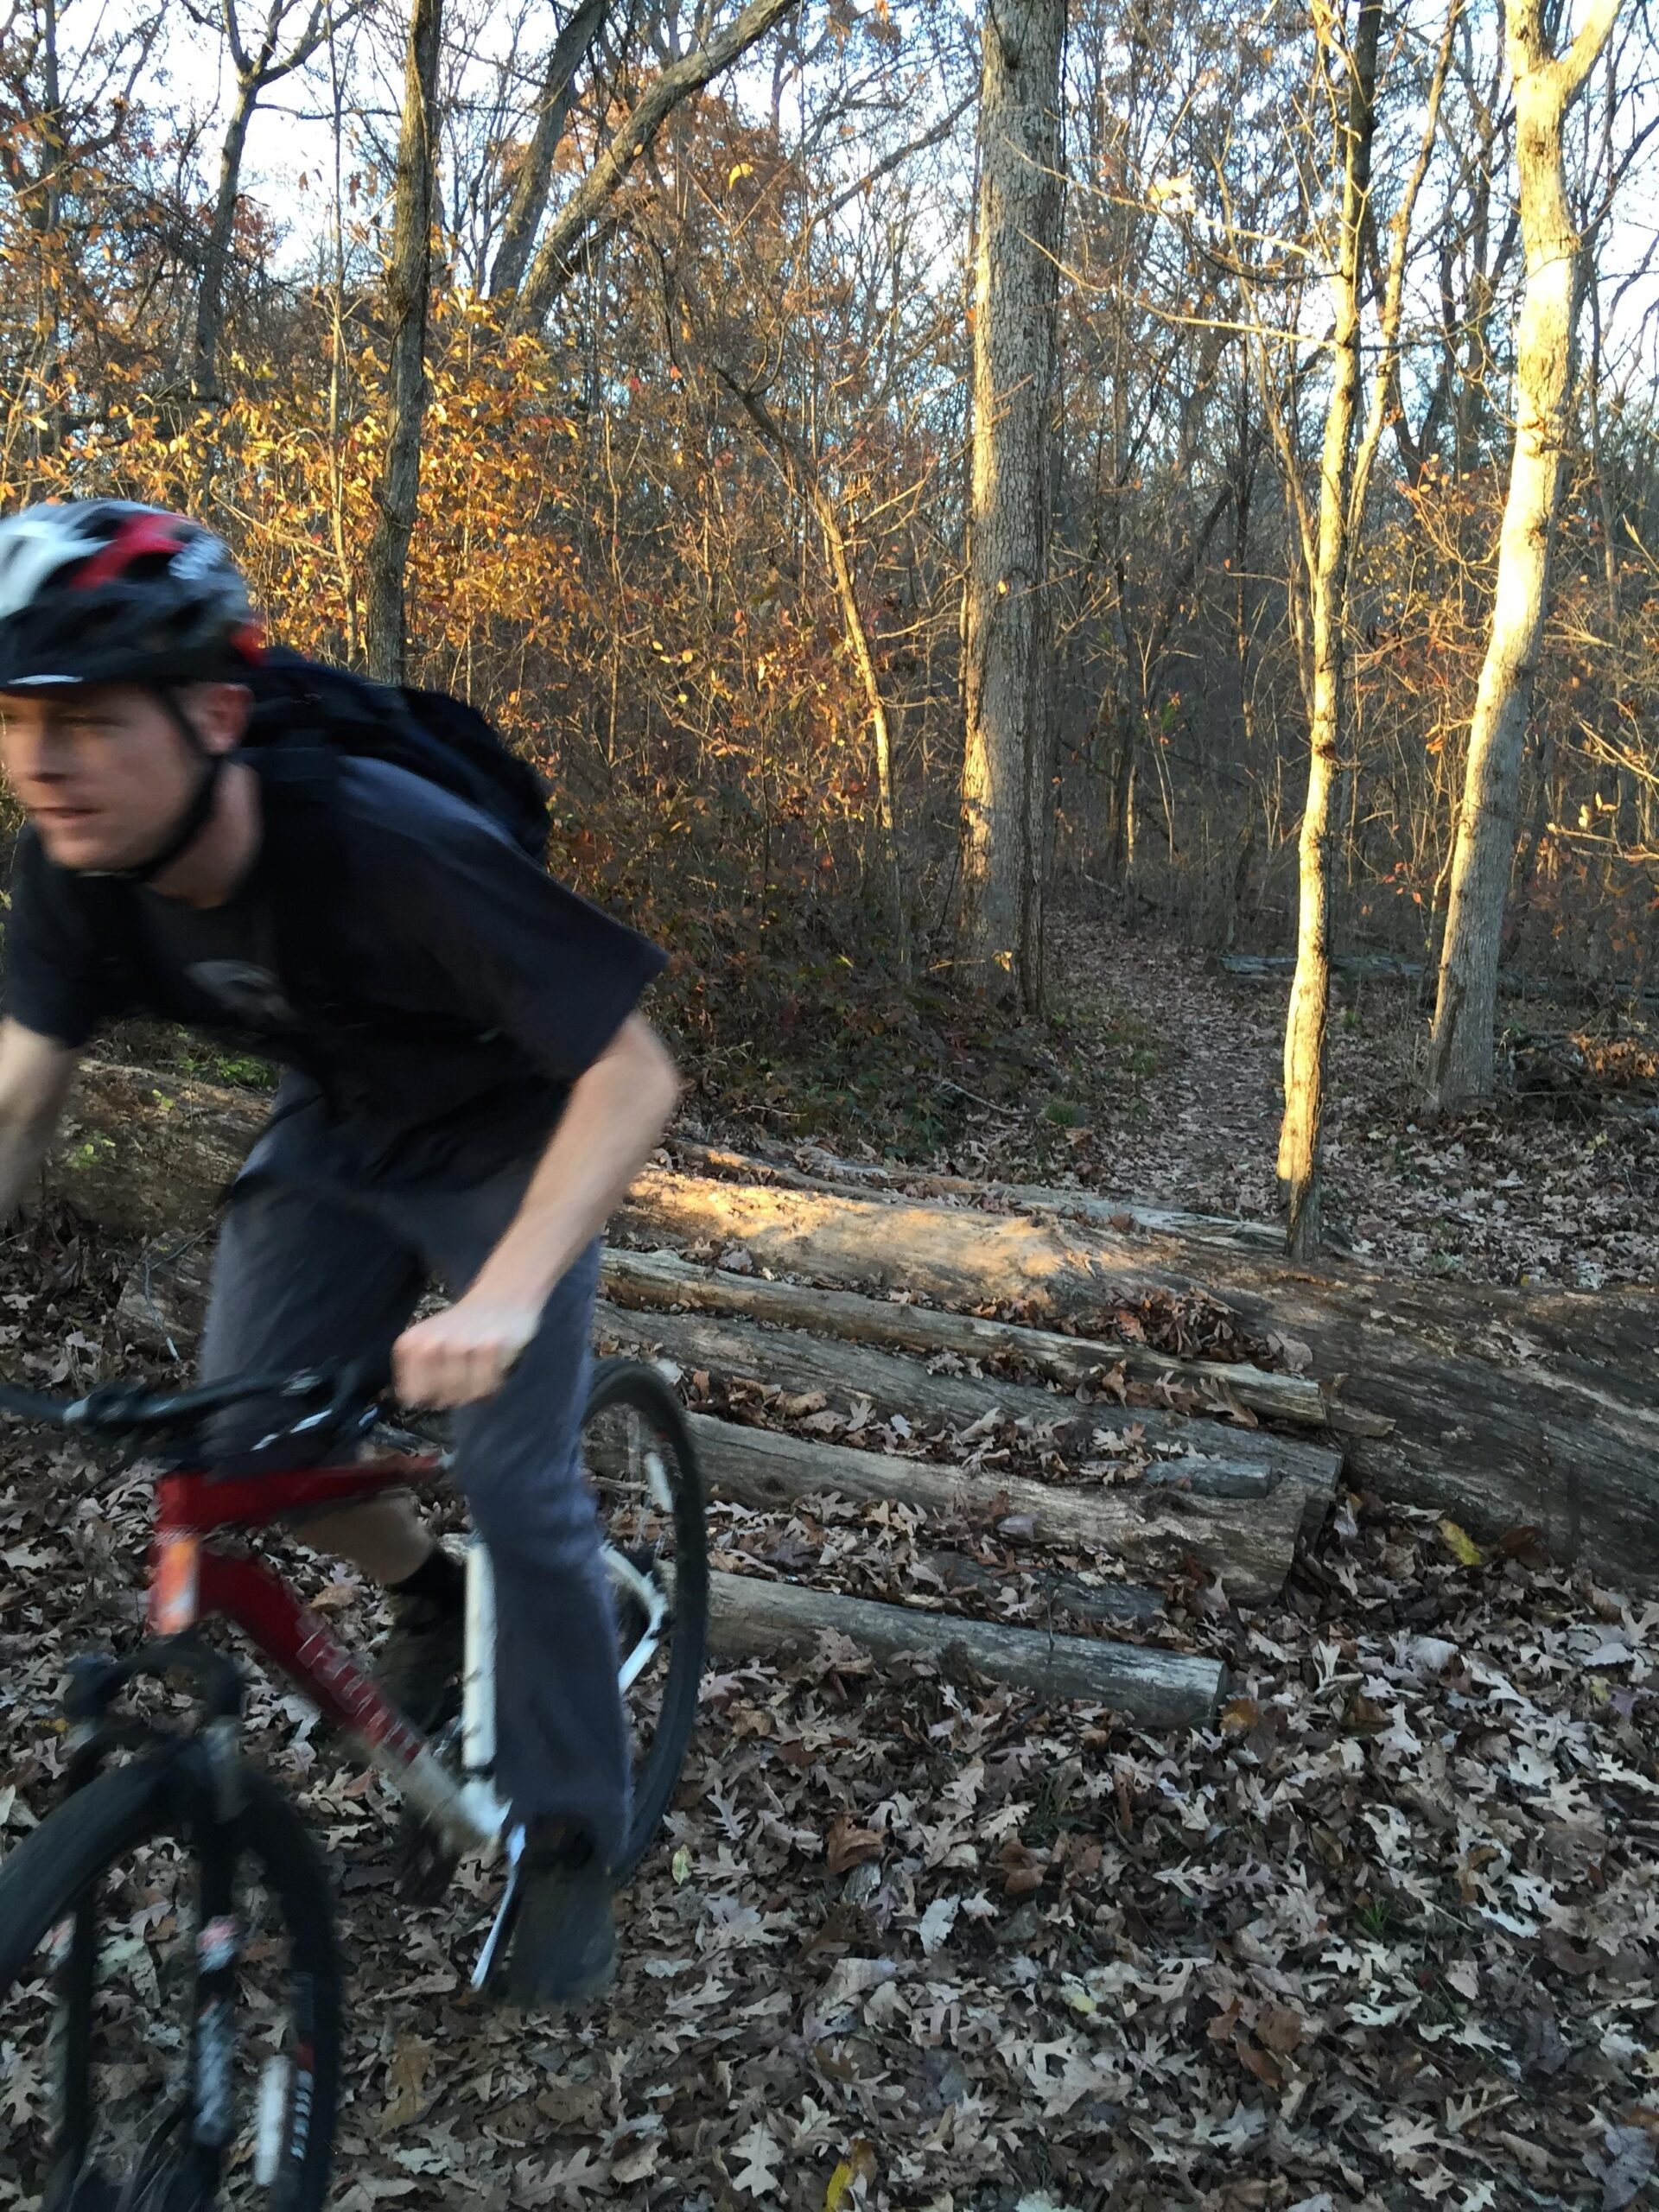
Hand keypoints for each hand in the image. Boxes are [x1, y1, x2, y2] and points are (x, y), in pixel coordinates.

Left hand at [391, 1294, 539, 1409]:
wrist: (500, 1297)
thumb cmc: (460, 1328)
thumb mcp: (426, 1345)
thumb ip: (416, 1375)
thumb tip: (413, 1404)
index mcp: (410, 1345)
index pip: (411, 1397)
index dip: (427, 1398)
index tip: (437, 1387)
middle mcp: (432, 1344)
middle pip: (440, 1401)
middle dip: (453, 1397)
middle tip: (463, 1376)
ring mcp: (461, 1345)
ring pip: (465, 1397)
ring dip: (475, 1391)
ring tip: (479, 1371)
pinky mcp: (490, 1347)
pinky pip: (488, 1388)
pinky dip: (493, 1384)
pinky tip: (492, 1366)